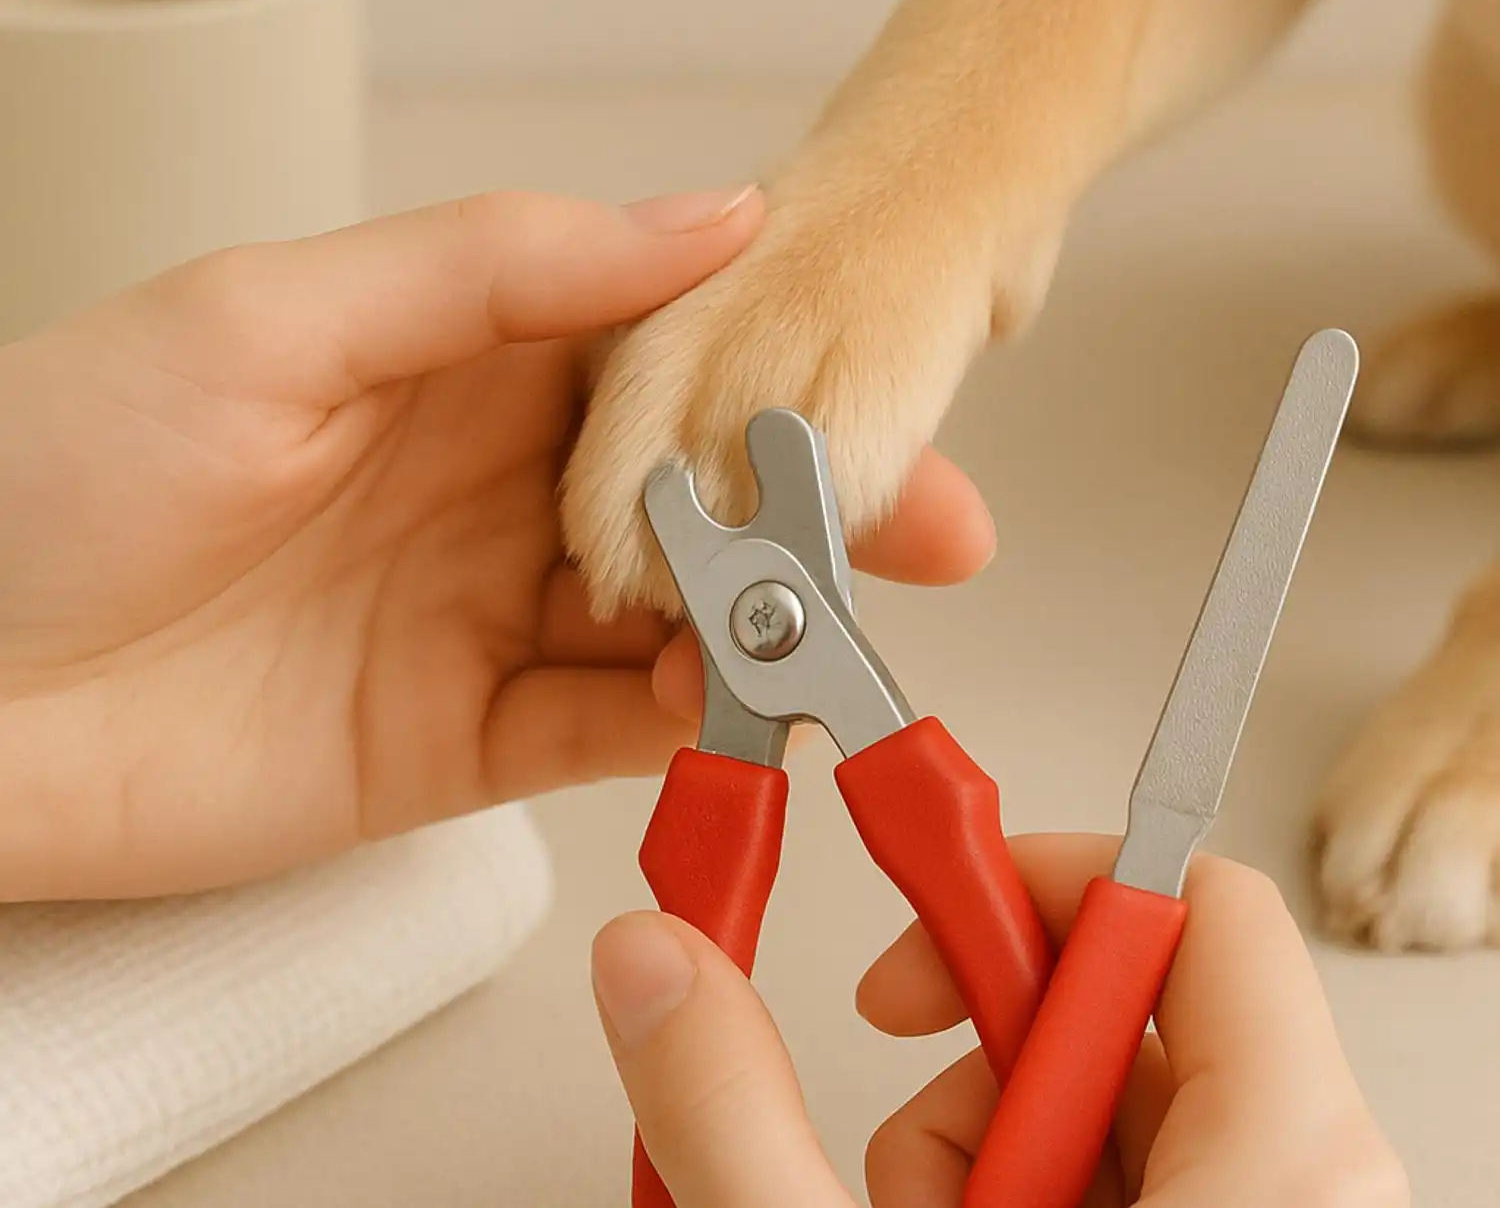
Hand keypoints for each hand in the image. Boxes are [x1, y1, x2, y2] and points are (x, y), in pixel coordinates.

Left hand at [0, 185, 995, 900]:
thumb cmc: (60, 471)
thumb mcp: (280, 318)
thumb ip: (500, 268)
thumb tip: (710, 216)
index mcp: (459, 357)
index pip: (658, 347)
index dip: (774, 360)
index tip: (877, 373)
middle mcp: (491, 483)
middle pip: (692, 491)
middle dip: (813, 509)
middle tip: (930, 524)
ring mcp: (484, 614)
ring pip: (669, 615)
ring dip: (761, 624)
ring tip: (843, 628)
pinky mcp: (462, 737)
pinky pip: (604, 728)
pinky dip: (679, 721)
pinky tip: (736, 706)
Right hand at [593, 836, 1407, 1206]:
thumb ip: (738, 1110)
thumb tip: (658, 967)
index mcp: (1286, 1175)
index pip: (1193, 910)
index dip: (1047, 881)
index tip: (922, 926)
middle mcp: (1304, 1206)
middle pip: (1126, 1013)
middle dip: (971, 1066)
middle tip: (893, 1161)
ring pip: (1096, 1119)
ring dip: (968, 1165)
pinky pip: (1100, 1200)